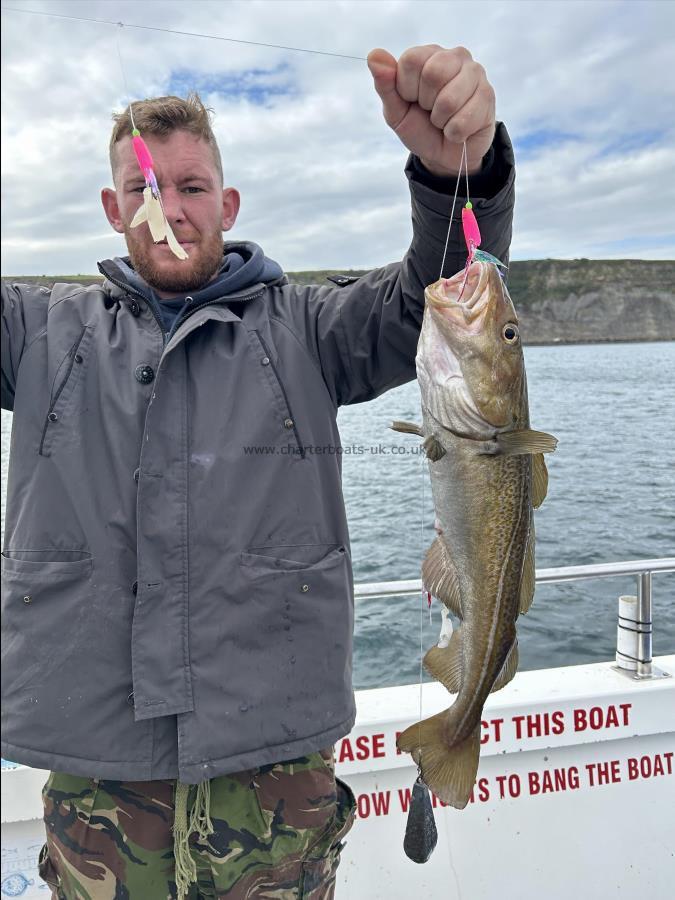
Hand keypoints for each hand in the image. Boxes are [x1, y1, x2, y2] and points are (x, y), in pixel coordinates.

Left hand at [367, 45, 495, 176]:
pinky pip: (464, 120)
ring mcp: (474, 73)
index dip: (407, 89)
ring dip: (441, 121)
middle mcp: (453, 56)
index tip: (412, 100)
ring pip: (449, 99)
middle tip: (431, 110)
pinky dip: (455, 133)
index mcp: (427, 55)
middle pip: (433, 73)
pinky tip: (458, 129)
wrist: (444, 155)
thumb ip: (385, 85)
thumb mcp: (396, 112)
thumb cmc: (420, 128)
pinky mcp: (488, 94)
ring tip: (444, 120)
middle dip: (427, 104)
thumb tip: (374, 55)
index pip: (411, 61)